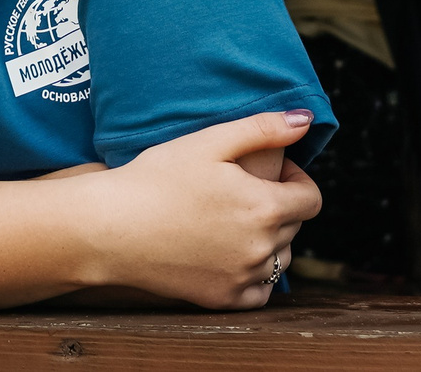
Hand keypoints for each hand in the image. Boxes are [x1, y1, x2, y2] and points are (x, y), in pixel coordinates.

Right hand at [79, 110, 320, 309]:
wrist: (110, 228)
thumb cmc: (156, 179)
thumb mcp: (209, 141)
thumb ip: (263, 129)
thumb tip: (305, 119)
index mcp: (264, 207)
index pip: (311, 200)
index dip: (297, 181)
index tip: (273, 174)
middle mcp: (260, 248)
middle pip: (295, 227)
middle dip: (280, 206)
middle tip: (244, 192)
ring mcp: (241, 278)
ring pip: (280, 259)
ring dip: (270, 240)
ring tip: (235, 221)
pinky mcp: (221, 300)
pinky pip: (260, 291)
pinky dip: (255, 275)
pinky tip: (231, 254)